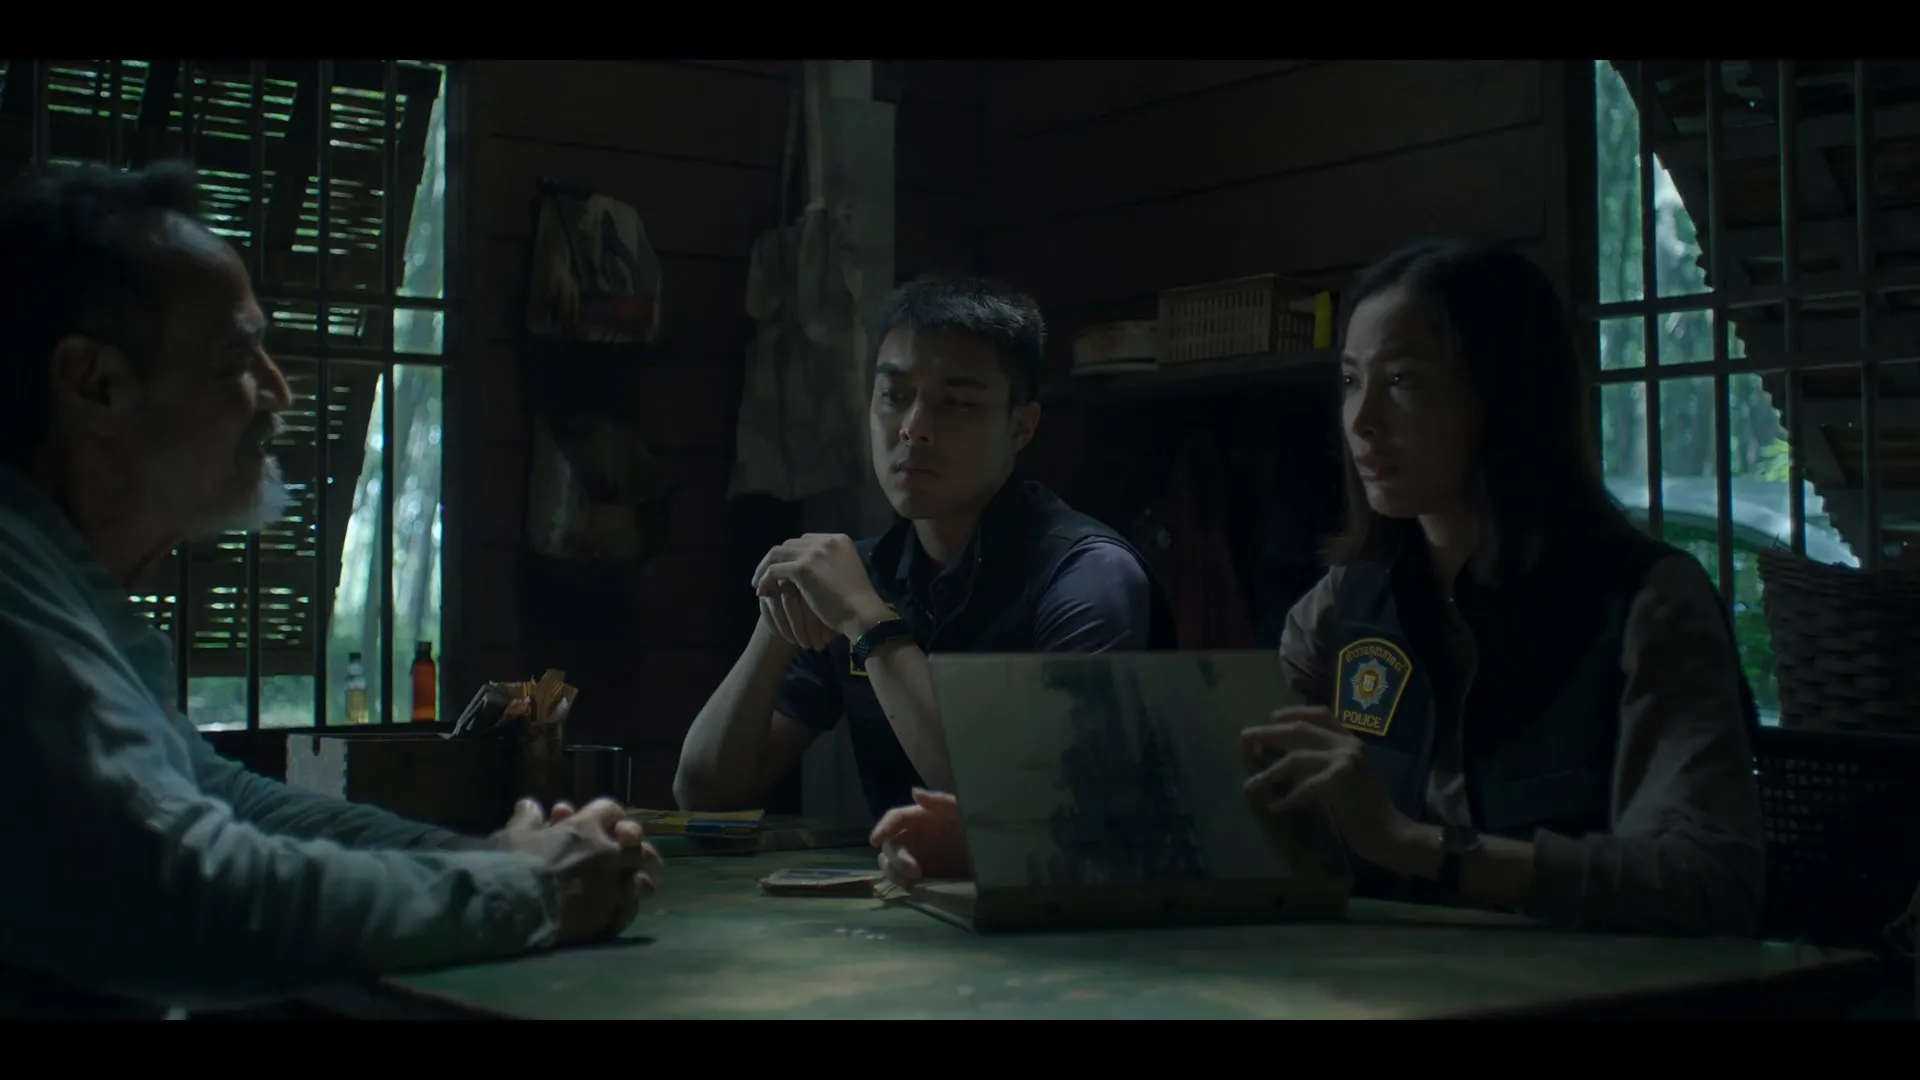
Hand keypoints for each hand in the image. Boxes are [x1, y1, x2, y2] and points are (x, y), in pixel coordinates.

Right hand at [492, 798, 663, 945]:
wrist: (510, 909)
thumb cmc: (509, 866)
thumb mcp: (512, 836)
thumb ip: (527, 820)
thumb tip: (529, 805)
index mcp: (586, 828)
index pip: (611, 811)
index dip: (609, 816)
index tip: (607, 823)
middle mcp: (607, 855)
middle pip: (638, 846)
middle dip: (636, 848)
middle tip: (633, 853)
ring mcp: (611, 887)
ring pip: (641, 882)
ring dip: (637, 881)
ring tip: (633, 886)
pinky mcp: (608, 916)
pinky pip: (627, 912)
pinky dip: (624, 910)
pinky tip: (619, 912)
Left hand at [752, 533, 892, 641]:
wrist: (862, 613)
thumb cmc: (857, 600)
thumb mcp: (846, 571)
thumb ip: (830, 563)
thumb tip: (812, 569)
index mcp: (839, 540)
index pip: (806, 540)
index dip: (792, 555)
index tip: (784, 570)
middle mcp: (825, 541)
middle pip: (790, 544)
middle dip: (776, 559)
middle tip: (768, 576)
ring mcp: (813, 553)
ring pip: (777, 553)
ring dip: (764, 567)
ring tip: (758, 584)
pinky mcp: (802, 568)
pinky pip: (774, 570)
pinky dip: (764, 579)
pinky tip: (762, 592)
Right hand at [869, 788, 970, 886]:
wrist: (991, 854)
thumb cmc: (974, 826)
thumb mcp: (960, 811)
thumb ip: (939, 801)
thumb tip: (914, 792)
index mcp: (918, 817)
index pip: (894, 819)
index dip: (882, 827)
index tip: (875, 840)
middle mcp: (912, 837)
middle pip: (889, 846)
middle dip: (896, 859)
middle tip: (915, 872)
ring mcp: (914, 857)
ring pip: (890, 864)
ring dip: (895, 873)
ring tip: (914, 882)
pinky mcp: (921, 876)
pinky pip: (903, 880)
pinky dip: (904, 884)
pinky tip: (916, 889)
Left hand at [1241, 706, 1417, 868]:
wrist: (1391, 833)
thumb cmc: (1367, 809)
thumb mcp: (1348, 777)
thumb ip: (1324, 763)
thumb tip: (1288, 762)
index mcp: (1352, 741)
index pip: (1321, 714)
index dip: (1294, 712)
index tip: (1271, 717)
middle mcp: (1350, 744)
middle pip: (1300, 730)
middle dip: (1269, 733)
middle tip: (1244, 737)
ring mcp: (1347, 760)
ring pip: (1296, 758)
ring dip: (1269, 772)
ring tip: (1250, 784)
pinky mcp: (1342, 780)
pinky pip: (1304, 787)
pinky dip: (1288, 799)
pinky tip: (1275, 808)